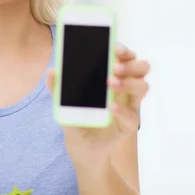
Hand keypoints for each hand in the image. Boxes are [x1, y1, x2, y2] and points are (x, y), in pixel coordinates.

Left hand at [47, 45, 149, 164]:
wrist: (81, 146)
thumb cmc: (77, 118)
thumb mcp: (63, 102)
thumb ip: (58, 88)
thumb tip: (52, 71)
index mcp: (112, 77)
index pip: (126, 58)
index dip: (124, 50)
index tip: (114, 48)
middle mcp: (125, 89)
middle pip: (142, 68)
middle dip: (130, 64)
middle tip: (114, 68)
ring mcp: (129, 106)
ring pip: (143, 87)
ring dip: (128, 83)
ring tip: (110, 84)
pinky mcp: (128, 125)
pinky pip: (132, 115)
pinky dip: (122, 110)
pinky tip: (110, 108)